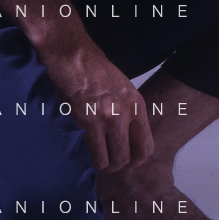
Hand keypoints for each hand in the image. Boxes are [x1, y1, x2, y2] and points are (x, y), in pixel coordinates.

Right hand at [39, 40, 153, 172]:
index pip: (146, 146)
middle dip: (118, 164)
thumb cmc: (94, 68)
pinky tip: (87, 152)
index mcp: (136, 104)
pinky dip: (92, 159)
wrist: (72, 55)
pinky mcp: (87, 122)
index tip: (128, 161)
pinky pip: (95, 154)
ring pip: (112, 160)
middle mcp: (125, 113)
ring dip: (105, 164)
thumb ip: (127, 111)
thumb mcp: (121, 87)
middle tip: (109, 161)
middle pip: (128, 158)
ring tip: (98, 159)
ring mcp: (107, 119)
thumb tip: (128, 136)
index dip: (137, 160)